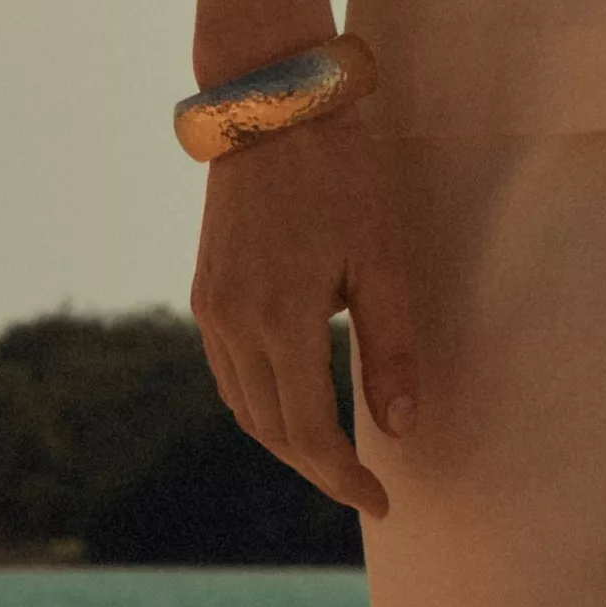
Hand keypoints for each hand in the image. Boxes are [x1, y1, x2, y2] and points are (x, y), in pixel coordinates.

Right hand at [191, 106, 424, 511]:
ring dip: (285, 442)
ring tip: (333, 456)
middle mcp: (233, 323)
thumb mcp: (382, 258)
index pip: (308, 432)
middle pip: (270, 431)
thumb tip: (400, 428)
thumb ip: (389, 348)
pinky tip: (294, 403)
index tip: (380, 500)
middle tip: (363, 488)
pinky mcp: (205, 291)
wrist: (272, 105)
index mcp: (280, 320)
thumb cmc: (341, 174)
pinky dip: (260, 403)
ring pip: (243, 407)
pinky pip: (228, 373)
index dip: (343, 478)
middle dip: (317, 468)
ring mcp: (211, 308)